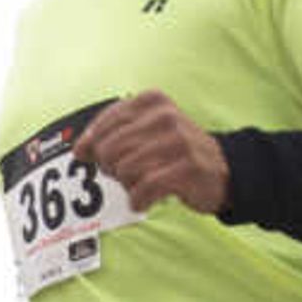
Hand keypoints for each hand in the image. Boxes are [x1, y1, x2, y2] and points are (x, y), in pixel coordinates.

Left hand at [73, 90, 226, 214]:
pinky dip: (137, 200)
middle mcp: (164, 116)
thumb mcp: (145, 131)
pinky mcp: (187, 169)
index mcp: (151, 101)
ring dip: (127, 185)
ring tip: (140, 184)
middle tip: (126, 174)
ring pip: (124, 169)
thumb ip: (109, 135)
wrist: (222, 170)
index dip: (94, 146)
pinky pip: (143, 188)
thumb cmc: (174, 151)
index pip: (103, 124)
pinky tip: (144, 200)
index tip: (101, 158)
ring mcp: (178, 141)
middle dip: (110, 168)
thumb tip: (78, 151)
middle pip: (109, 149)